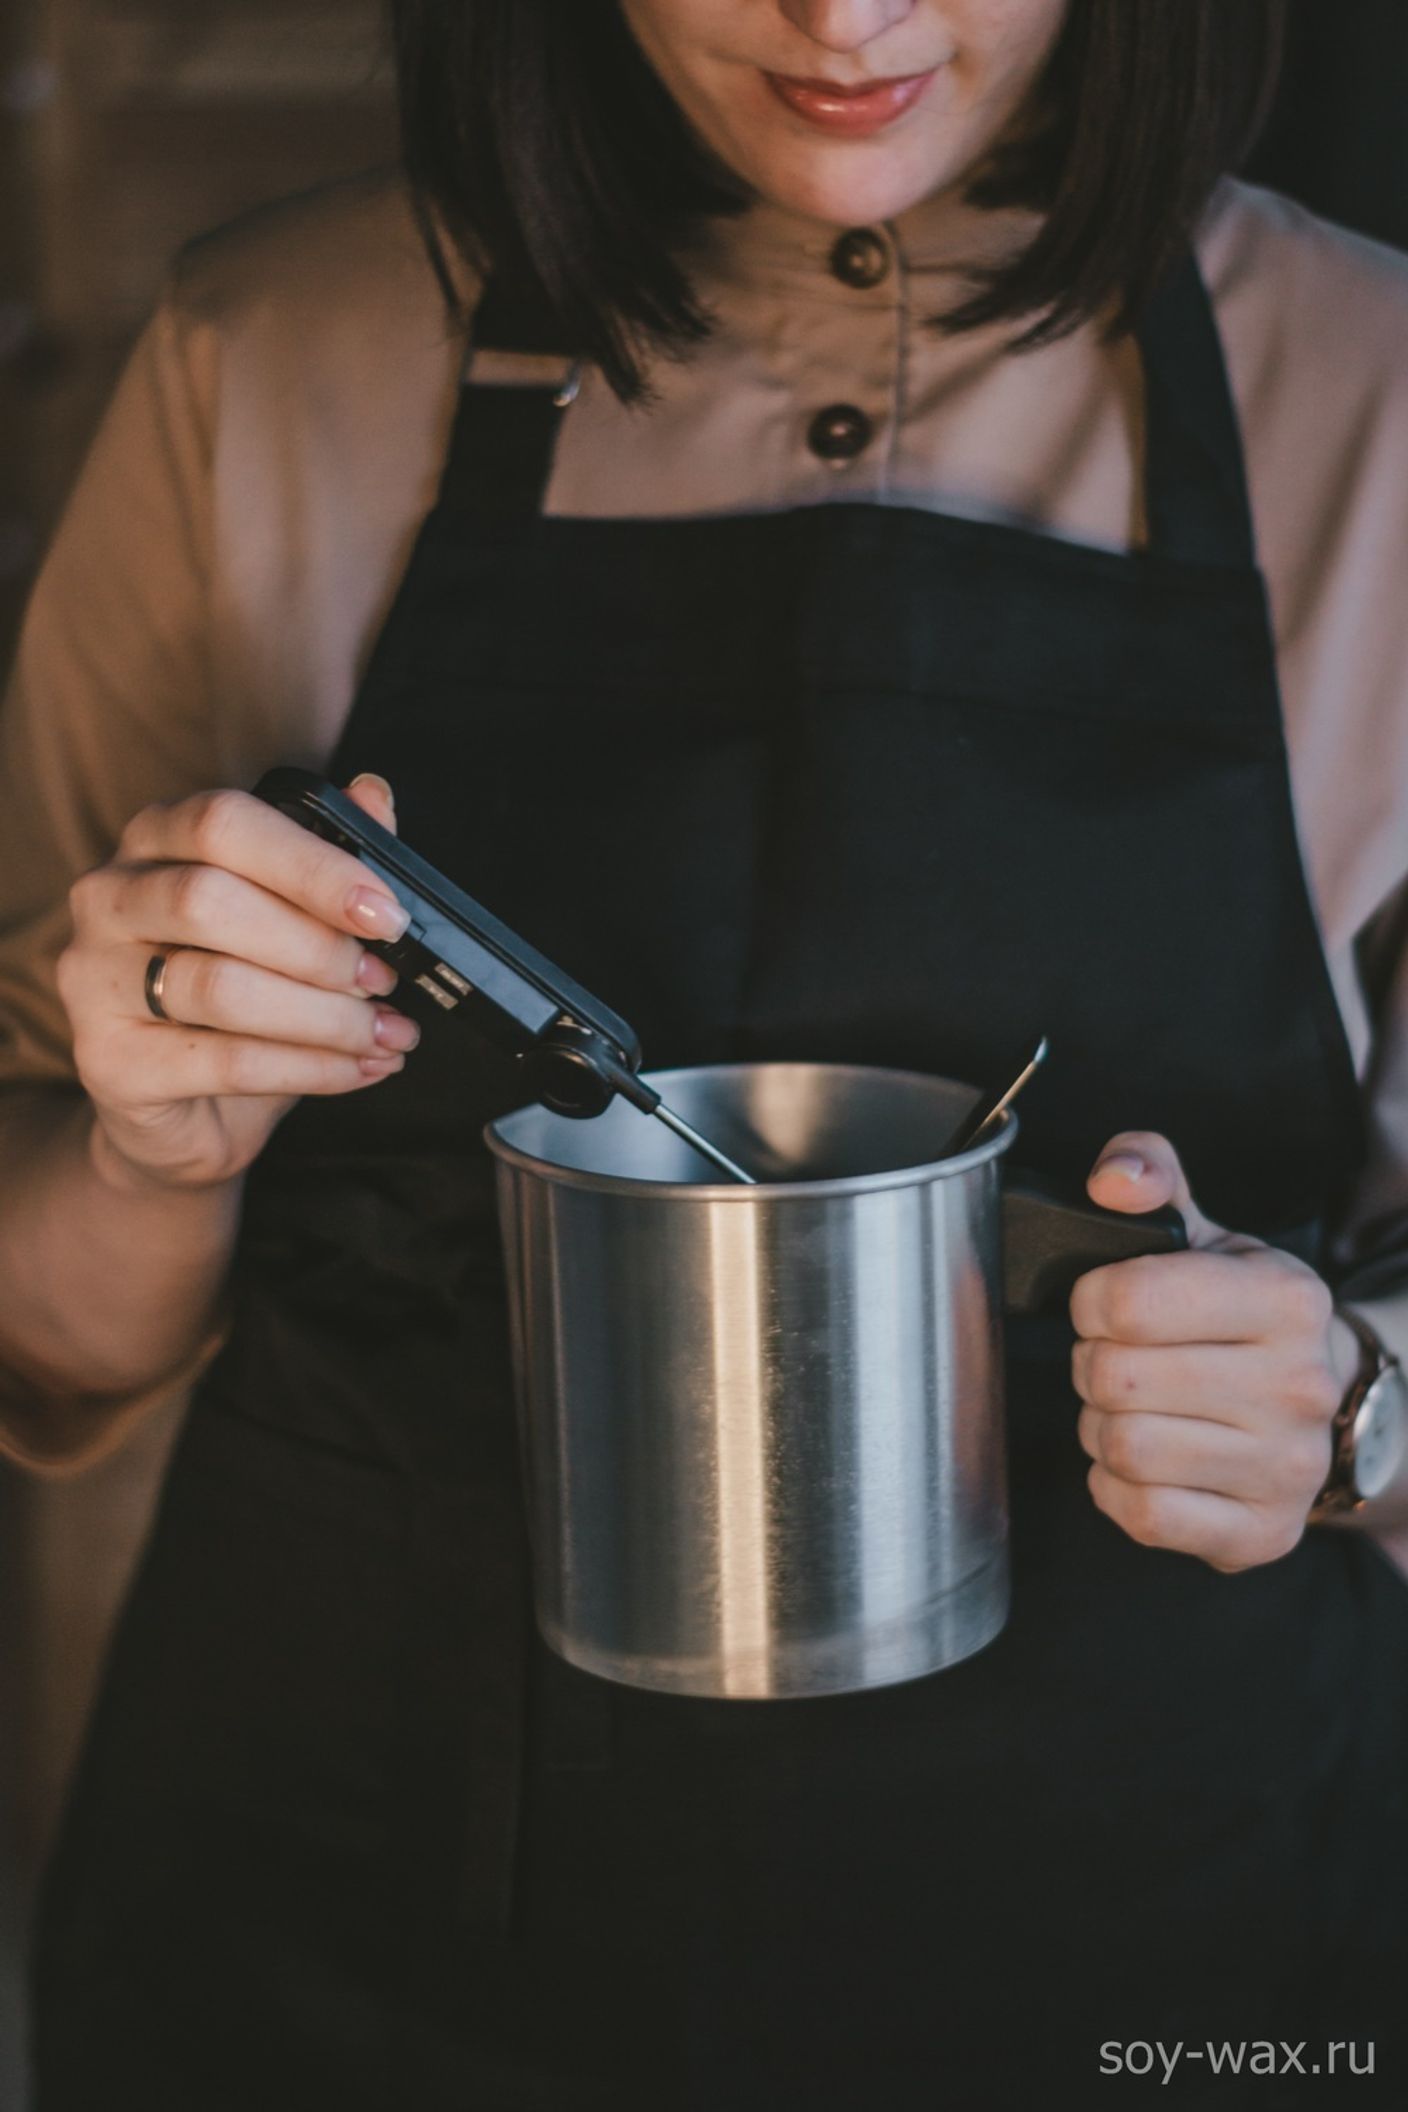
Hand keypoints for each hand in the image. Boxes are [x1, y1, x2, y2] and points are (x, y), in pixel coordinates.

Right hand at [58, 774, 419, 1192]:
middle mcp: (109, 897)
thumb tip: (373, 794)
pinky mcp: (108, 1060)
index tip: (386, 913)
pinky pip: (223, 1062)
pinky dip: (309, 1067)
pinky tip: (358, 1069)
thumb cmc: (244, 1002)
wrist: (189, 1111)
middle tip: (384, 982)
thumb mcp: (290, 922)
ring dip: (323, 1016)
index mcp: (156, 838)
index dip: (312, 866)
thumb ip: (325, 858)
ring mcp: (95, 979)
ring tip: (385, 1034)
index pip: (223, 824)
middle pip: (208, 899)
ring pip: (218, 986)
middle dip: (317, 946)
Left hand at [1070, 1133, 1358, 1572]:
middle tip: (1115, 1360)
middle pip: (1116, 1379)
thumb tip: (1113, 1178)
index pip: (1129, 1301)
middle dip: (1093, 1365)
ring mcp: (1287, 1467)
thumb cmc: (1244, 1315)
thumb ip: (1149, 1175)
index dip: (1090, 1302)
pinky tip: (1143, 1462)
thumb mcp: (1205, 1233)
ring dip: (1101, 1428)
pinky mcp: (1262, 1532)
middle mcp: (1299, 1387)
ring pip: (1124, 1449)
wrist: (1328, 1403)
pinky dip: (1117, 1488)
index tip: (1103, 1305)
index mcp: (1288, 1299)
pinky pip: (1143, 1515)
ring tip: (1130, 1408)